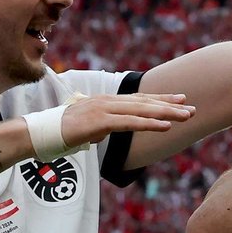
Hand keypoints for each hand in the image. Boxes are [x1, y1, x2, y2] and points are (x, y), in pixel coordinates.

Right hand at [61, 93, 194, 147]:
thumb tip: (103, 134)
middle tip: (192, 108)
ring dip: (167, 113)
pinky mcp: (100, 122)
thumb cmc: (61, 132)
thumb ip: (98, 128)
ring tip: (186, 116)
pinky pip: (130, 123)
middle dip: (170, 105)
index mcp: (105, 102)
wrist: (39, 133)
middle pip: (145, 102)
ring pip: (142, 111)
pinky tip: (166, 126)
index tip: (180, 99)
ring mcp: (103, 109)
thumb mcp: (86, 128)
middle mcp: (107, 102)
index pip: (138, 99)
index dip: (160, 99)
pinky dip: (150, 124)